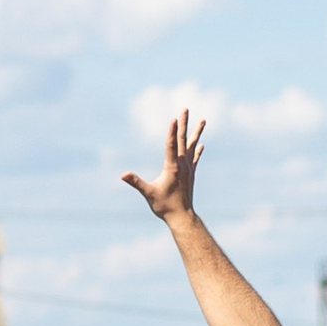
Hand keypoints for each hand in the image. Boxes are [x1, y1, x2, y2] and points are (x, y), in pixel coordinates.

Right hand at [119, 108, 205, 225]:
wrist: (182, 217)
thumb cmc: (164, 206)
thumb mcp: (149, 193)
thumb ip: (136, 182)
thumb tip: (123, 175)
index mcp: (172, 167)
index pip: (171, 145)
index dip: (172, 131)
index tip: (174, 118)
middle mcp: (182, 165)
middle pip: (183, 140)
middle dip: (183, 123)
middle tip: (185, 108)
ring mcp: (188, 169)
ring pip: (192, 146)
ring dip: (196, 132)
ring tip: (203, 120)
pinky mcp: (190, 174)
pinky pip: (195, 158)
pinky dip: (197, 150)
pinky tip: (201, 144)